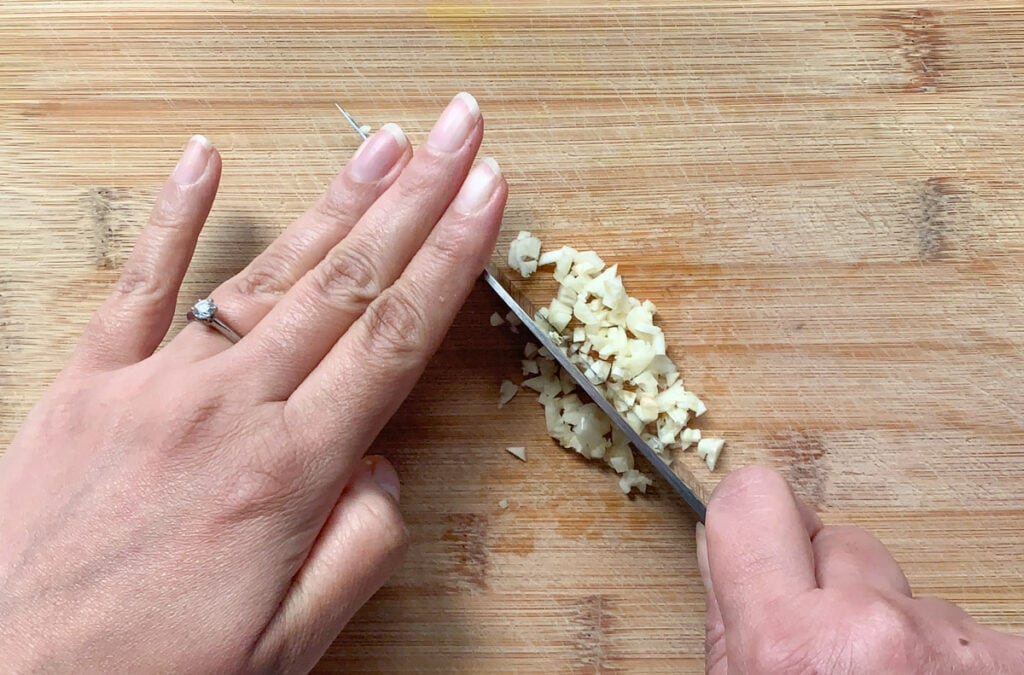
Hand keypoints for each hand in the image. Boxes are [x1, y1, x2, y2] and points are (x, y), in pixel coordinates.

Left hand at [0, 93, 506, 672]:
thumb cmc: (150, 672)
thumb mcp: (287, 647)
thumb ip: (358, 551)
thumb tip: (382, 469)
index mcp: (287, 472)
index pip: (394, 338)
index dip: (451, 256)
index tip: (487, 193)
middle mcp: (227, 409)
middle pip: (346, 282)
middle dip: (415, 197)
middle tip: (455, 130)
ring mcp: (154, 386)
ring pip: (265, 272)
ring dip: (333, 200)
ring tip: (383, 143)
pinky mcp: (87, 385)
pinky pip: (138, 285)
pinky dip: (173, 217)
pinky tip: (204, 158)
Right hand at [697, 466, 1023, 673]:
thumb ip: (729, 621)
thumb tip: (720, 543)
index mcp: (788, 643)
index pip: (756, 499)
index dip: (757, 517)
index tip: (766, 536)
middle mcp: (872, 631)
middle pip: (846, 542)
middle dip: (838, 585)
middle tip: (835, 652)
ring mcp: (951, 643)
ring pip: (910, 587)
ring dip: (899, 626)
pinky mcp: (1012, 658)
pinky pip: (972, 626)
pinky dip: (954, 656)